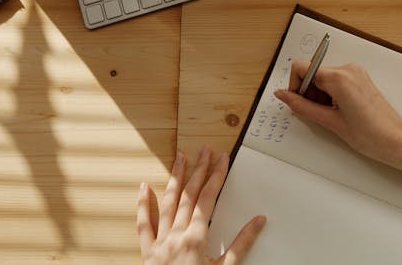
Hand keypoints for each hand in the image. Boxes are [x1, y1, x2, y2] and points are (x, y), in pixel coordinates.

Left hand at [138, 145, 265, 264]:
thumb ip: (241, 244)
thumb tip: (258, 221)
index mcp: (196, 238)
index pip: (208, 198)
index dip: (216, 176)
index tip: (222, 158)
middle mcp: (175, 235)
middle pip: (189, 195)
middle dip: (198, 170)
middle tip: (205, 150)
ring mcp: (159, 242)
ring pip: (167, 203)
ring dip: (175, 178)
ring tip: (180, 158)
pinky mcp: (147, 253)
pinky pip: (143, 224)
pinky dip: (143, 204)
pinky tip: (144, 187)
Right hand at [274, 60, 401, 190]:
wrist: (397, 141)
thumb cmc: (371, 135)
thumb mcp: (330, 122)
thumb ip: (302, 106)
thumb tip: (283, 95)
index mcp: (339, 77)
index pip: (301, 67)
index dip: (295, 85)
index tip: (298, 102)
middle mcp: (348, 69)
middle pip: (312, 73)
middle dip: (308, 93)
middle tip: (317, 115)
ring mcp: (356, 73)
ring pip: (323, 78)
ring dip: (319, 96)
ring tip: (331, 116)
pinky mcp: (360, 79)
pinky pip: (335, 81)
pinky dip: (330, 95)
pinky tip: (338, 112)